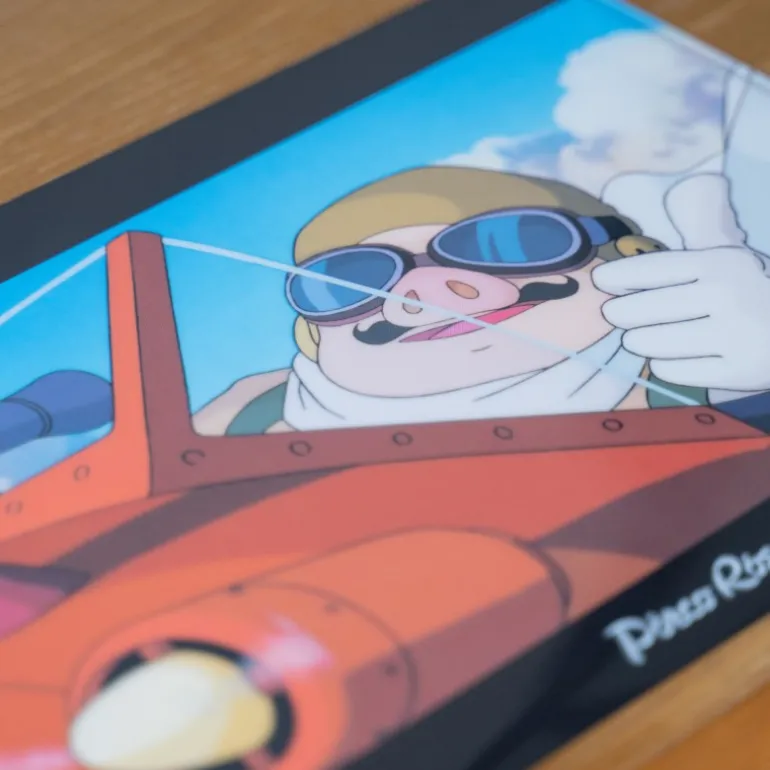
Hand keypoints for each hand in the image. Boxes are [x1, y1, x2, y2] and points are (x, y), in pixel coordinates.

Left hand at [592, 173, 769, 391]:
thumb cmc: (750, 294)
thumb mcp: (730, 258)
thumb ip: (703, 227)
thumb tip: (687, 187)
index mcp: (719, 262)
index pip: (652, 269)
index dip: (618, 275)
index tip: (600, 280)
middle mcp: (725, 295)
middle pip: (641, 310)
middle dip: (622, 314)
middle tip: (618, 315)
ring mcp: (733, 336)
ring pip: (650, 343)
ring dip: (641, 341)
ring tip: (643, 337)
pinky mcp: (736, 371)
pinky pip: (671, 371)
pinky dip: (665, 365)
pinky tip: (675, 357)